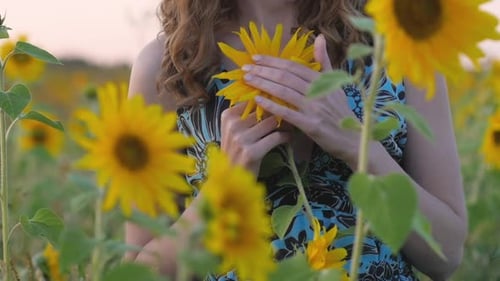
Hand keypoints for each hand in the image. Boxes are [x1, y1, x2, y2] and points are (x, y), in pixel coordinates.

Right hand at [220, 102, 291, 174]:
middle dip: (280, 112)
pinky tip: (288, 138)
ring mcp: (241, 139)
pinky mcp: (251, 152)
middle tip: (290, 116)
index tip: (281, 103)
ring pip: (272, 122)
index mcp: (228, 115)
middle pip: (265, 109)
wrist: (230, 178)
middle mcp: (233, 125)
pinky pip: (276, 137)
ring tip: (290, 127)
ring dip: (285, 125)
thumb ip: (247, 114)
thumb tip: (271, 94)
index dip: (270, 100)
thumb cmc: (236, 151)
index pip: (254, 99)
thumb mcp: (235, 130)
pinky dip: (285, 137)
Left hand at [244, 34, 359, 163]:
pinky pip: (288, 113)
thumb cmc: (341, 111)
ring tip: (248, 79)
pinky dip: (272, 105)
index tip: (256, 58)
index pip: (294, 66)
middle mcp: (318, 91)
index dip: (274, 61)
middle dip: (263, 70)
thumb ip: (324, 62)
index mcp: (323, 79)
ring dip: (263, 84)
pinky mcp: (311, 125)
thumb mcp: (336, 83)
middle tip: (245, 68)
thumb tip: (320, 37)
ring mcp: (314, 108)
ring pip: (284, 91)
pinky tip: (258, 100)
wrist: (352, 138)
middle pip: (286, 76)